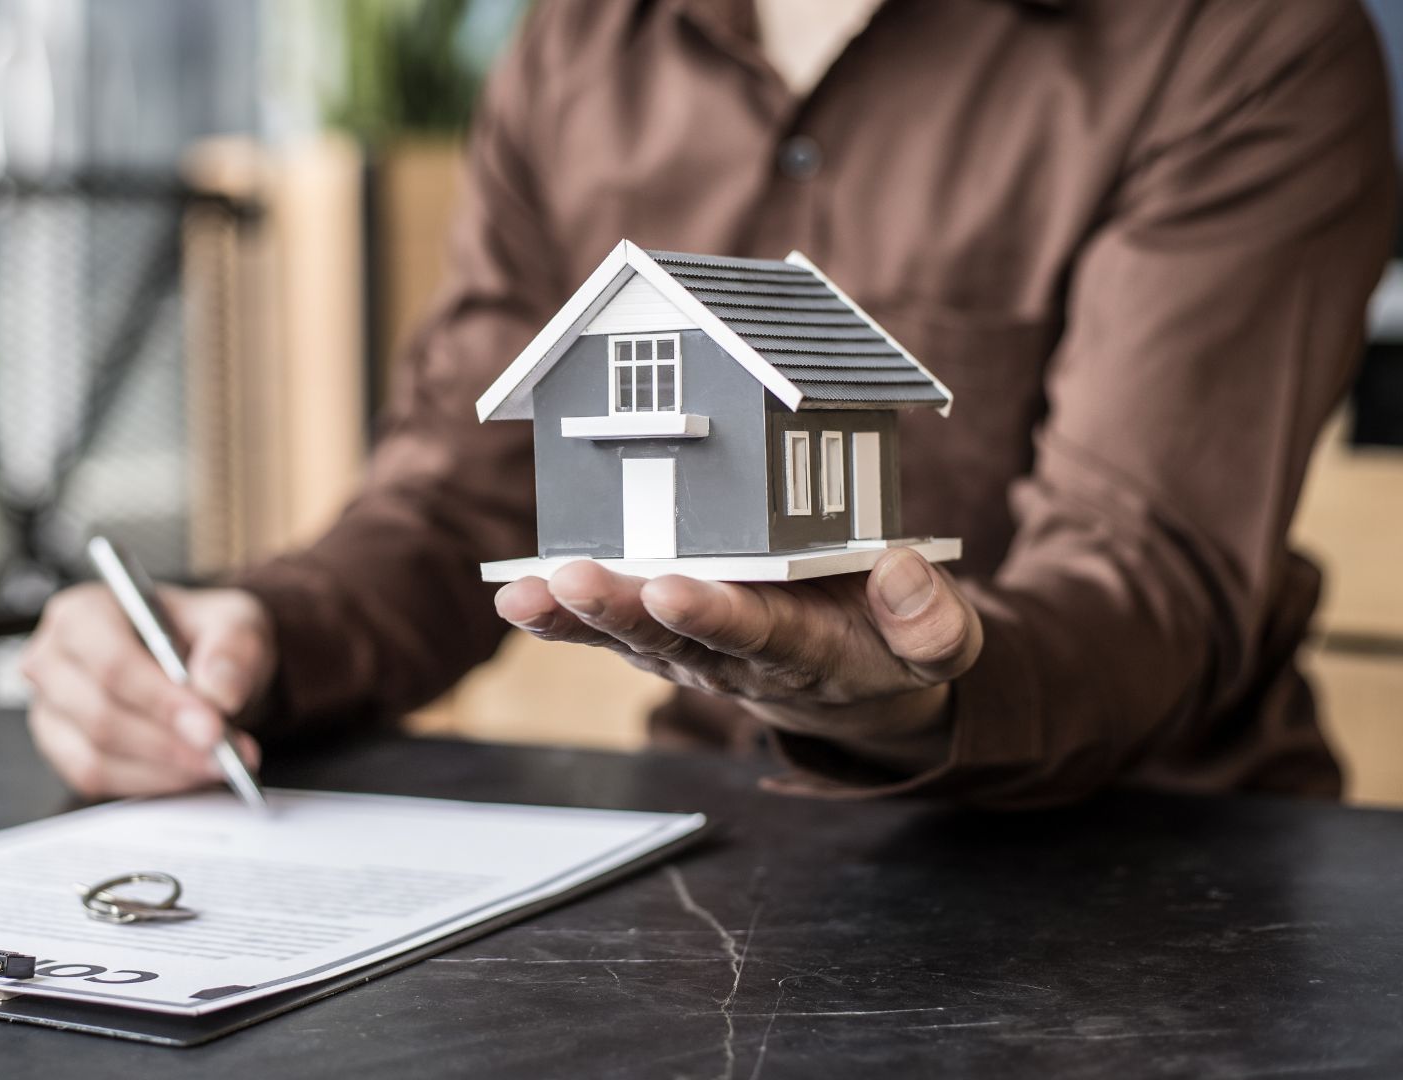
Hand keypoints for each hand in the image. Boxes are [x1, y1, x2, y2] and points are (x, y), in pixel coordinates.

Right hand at [20, 583, 273, 797]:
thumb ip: (231, 649)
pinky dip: (148, 782)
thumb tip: (218, 692)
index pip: (112, 661)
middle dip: (168, 742)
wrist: (195, 667)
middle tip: (223, 754)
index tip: (211, 727)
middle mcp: (52, 658)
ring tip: (218, 763)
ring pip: (96, 754)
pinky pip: (95, 779)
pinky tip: (188, 772)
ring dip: (164, 768)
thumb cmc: (202, 637)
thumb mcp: (234, 623)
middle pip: (100, 714)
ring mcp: (49, 707)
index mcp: (84, 612)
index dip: (161, 700)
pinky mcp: (60, 749)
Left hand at [492, 548, 982, 773]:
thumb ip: (934, 623)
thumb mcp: (941, 646)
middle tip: (573, 581)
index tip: (673, 589)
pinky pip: (612, 627)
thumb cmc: (893, 646)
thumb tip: (903, 572)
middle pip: (674, 637)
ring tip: (522, 595)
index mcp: (809, 653)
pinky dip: (562, 614)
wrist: (855, 684)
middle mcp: (739, 657)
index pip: (759, 635)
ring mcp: (695, 649)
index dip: (716, 615)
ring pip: (629, 635)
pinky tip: (516, 596)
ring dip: (574, 616)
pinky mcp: (667, 635)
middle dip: (621, 610)